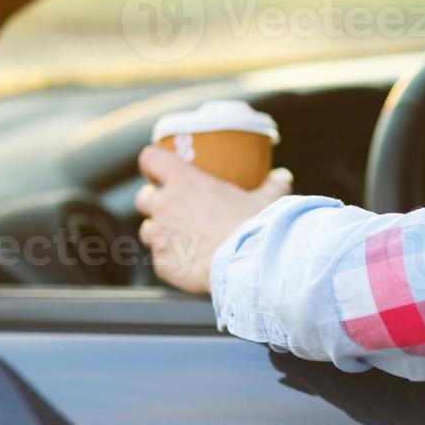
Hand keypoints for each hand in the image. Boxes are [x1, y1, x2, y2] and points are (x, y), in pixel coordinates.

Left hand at [134, 146, 293, 293]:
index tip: (157, 170)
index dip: (151, 162)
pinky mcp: (163, 265)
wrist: (247, 265)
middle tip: (174, 208)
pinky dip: (171, 261)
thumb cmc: (253, 228)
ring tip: (184, 239)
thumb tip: (281, 177)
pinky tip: (189, 263)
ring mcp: (161, 237)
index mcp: (186, 182)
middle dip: (154, 202)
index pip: (151, 159)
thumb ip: (272, 186)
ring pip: (147, 231)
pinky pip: (160, 261)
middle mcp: (166, 206)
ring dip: (161, 233)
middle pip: (142, 197)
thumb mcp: (266, 200)